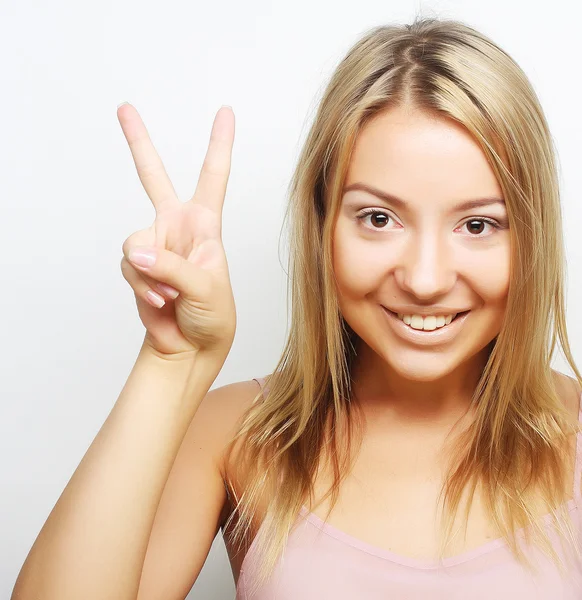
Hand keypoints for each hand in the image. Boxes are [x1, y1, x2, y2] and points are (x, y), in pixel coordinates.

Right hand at [117, 104, 235, 359]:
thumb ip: (171, 267)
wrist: (191, 346)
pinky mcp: (138, 266)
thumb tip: (136, 252)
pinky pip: (129, 266)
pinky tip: (160, 301)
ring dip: (151, 274)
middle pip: (153, 177)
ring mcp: (155, 246)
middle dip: (139, 142)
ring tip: (172, 295)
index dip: (219, 144)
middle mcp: (177, 228)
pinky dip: (142, 287)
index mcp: (206, 225)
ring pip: (134, 242)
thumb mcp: (205, 288)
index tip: (225, 112)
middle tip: (124, 109)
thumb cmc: (213, 315)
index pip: (214, 176)